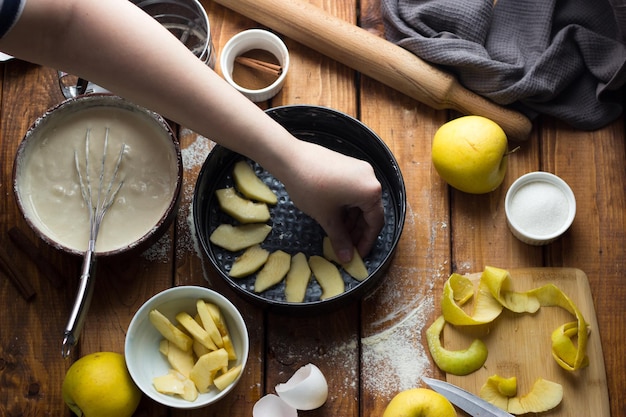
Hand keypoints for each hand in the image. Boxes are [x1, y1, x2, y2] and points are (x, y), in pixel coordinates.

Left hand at [279, 140, 383, 262]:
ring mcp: (359, 170)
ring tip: (337, 234)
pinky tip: (334, 217)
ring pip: (360, 201)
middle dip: (357, 231)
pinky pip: (353, 191)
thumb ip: (340, 239)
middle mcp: (370, 178)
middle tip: (346, 247)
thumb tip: (347, 259)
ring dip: (351, 220)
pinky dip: (346, 206)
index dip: (366, 242)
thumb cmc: (310, 188)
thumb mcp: (326, 217)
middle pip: (370, 211)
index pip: (376, 222)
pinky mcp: (347, 165)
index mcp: (371, 191)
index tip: (357, 255)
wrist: (290, 158)